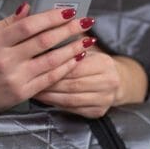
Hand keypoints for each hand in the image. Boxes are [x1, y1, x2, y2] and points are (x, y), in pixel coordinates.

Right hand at [0, 4, 96, 112]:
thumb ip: (7, 23)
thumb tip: (29, 8)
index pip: (28, 26)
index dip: (50, 17)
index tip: (67, 11)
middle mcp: (5, 60)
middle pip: (44, 41)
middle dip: (68, 29)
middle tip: (85, 21)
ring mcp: (15, 78)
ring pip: (51, 60)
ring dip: (72, 49)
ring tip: (87, 39)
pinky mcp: (22, 93)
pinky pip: (50, 78)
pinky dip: (65, 67)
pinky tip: (76, 58)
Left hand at [33, 47, 147, 117]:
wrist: (119, 81)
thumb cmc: (95, 62)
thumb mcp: (88, 49)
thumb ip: (71, 45)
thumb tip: (44, 37)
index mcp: (104, 63)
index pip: (74, 66)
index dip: (53, 67)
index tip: (35, 65)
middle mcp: (108, 82)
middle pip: (71, 84)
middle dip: (48, 83)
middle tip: (29, 80)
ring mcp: (104, 99)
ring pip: (70, 99)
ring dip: (49, 96)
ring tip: (33, 90)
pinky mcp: (98, 112)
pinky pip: (72, 109)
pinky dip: (56, 104)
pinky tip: (44, 99)